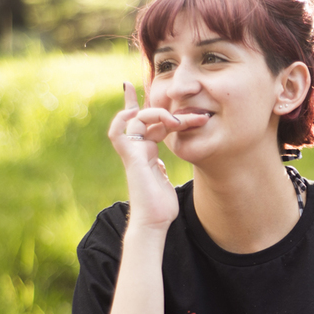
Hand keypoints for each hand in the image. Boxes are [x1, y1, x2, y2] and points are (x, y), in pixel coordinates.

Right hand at [106, 82, 205, 230]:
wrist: (154, 222)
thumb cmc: (161, 207)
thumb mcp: (166, 181)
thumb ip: (162, 169)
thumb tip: (161, 165)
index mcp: (147, 153)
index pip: (149, 124)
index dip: (155, 109)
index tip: (154, 91)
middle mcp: (138, 150)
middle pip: (145, 119)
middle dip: (166, 110)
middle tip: (194, 115)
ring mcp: (133, 153)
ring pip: (136, 121)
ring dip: (157, 114)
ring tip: (177, 120)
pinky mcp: (131, 158)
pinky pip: (119, 133)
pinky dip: (121, 120)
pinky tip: (134, 112)